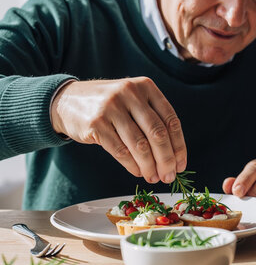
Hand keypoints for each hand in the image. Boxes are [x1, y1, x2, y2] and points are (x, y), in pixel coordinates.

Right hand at [51, 77, 186, 183]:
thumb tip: (173, 157)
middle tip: (169, 177)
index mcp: (146, 87)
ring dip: (149, 166)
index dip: (179, 146)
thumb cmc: (109, 106)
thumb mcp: (133, 101)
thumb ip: (152, 119)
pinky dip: (132, 165)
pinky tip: (137, 172)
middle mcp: (130, 94)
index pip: (171, 120)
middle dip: (166, 160)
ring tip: (153, 177)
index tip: (181, 165)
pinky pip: (120, 151)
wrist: (66, 100)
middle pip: (157, 134)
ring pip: (139, 145)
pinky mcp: (96, 124)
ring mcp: (112, 107)